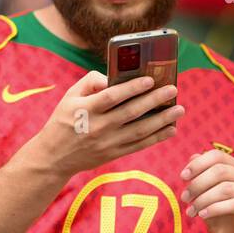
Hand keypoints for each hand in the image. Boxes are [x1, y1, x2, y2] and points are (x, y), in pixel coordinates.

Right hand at [27, 71, 182, 178]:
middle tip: (172, 90)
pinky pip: (140, 145)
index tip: (149, 80)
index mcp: (85, 109)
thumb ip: (90, 82)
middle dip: (154, 100)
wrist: (54, 155)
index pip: (112, 96)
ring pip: (140, 130)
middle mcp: (98, 126)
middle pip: (131, 112)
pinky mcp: (114, 153)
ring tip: (179, 109)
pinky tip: (171, 128)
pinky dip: (157, 137)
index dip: (132, 88)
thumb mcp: (69, 97)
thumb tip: (113, 77)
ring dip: (162, 119)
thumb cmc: (63, 120)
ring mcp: (107, 142)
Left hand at [180, 149, 233, 232]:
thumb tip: (193, 157)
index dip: (198, 164)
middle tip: (184, 198)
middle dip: (197, 184)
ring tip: (191, 211)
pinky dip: (214, 209)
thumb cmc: (216, 211)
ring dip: (203, 199)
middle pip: (220, 171)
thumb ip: (200, 173)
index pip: (217, 156)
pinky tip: (202, 215)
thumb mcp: (204, 191)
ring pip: (225, 189)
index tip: (183, 177)